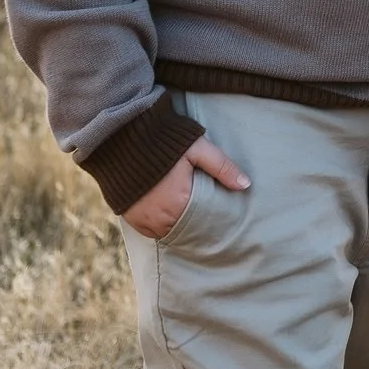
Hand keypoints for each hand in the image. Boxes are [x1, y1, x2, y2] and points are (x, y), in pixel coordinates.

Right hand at [122, 136, 248, 239]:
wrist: (122, 136)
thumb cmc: (165, 141)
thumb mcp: (198, 149)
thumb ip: (222, 167)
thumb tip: (246, 185)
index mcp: (179, 204)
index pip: (201, 222)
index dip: (209, 220)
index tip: (216, 216)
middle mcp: (159, 218)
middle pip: (183, 229)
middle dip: (193, 223)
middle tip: (202, 215)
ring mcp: (142, 220)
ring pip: (165, 231)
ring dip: (175, 224)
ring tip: (186, 214)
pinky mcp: (128, 216)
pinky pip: (148, 230)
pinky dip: (158, 224)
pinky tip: (167, 213)